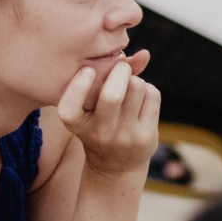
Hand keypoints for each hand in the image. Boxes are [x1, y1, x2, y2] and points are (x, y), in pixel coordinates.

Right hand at [57, 55, 159, 177]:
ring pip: (137, 87)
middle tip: (120, 67)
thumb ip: (105, 75)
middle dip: (120, 71)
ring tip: (129, 88)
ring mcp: (125, 137)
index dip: (78, 85)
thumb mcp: (90, 107)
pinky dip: (147, 89)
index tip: (87, 71)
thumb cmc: (99, 124)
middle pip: (112, 95)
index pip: (69, 108)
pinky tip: (140, 100)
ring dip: (135, 80)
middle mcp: (99, 133)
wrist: (116, 166)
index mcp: (77, 125)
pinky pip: (152, 95)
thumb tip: (146, 54)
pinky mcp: (146, 137)